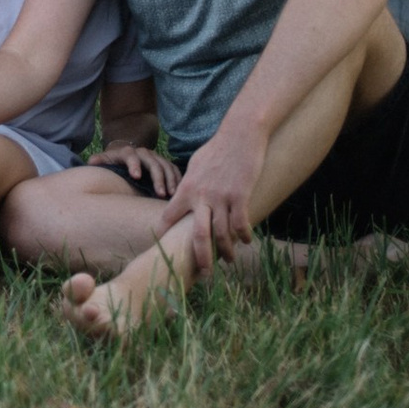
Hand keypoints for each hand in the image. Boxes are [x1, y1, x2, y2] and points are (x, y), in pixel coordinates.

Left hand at [95, 141, 181, 197]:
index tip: (136, 176)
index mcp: (128, 152)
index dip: (133, 165)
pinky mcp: (165, 163)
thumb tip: (91, 162)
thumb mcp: (107, 159)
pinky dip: (178, 179)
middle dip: (157, 178)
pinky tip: (180, 191)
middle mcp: (144, 153)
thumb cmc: (115, 161)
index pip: (131, 156)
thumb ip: (100, 160)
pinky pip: (174, 169)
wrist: (127, 153)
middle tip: (160, 193)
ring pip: (166, 166)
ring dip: (170, 180)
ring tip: (171, 195)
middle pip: (153, 163)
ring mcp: (156, 157)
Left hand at [157, 125, 264, 269]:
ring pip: (222, 233)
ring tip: (228, 260)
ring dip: (226, 250)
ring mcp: (221, 197)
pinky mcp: (240, 196)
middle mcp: (201, 196)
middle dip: (200, 257)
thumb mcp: (196, 165)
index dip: (164, 232)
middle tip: (203, 274)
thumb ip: (189, 182)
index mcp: (186, 188)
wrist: (240, 134)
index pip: (169, 215)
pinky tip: (246, 240)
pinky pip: (241, 223)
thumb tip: (184, 193)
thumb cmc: (217, 148)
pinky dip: (244, 235)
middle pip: (197, 235)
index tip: (162, 248)